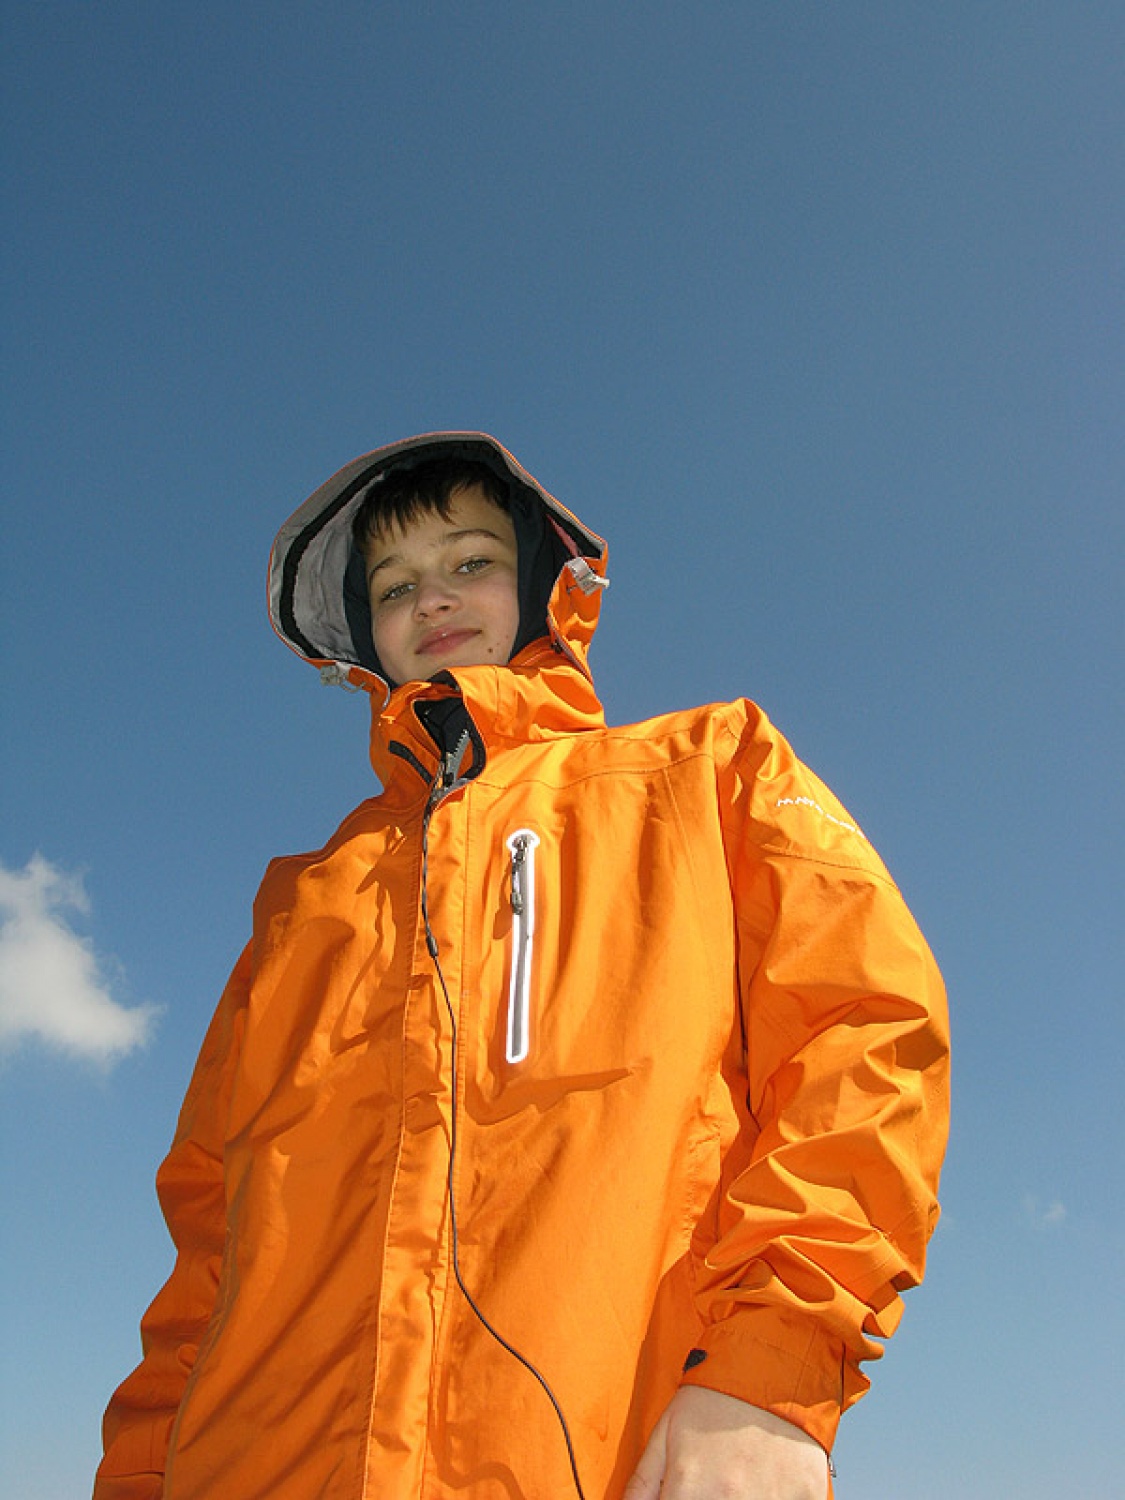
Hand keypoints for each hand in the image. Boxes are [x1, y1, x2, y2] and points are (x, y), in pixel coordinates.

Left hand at [622, 1386, 828, 1498]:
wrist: (771, 1366)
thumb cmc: (714, 1398)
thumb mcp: (665, 1433)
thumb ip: (641, 1486)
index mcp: (689, 1492)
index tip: (681, 1496)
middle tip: (707, 1486)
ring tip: (737, 1477)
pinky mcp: (806, 1499)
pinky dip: (774, 1499)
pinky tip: (765, 1480)